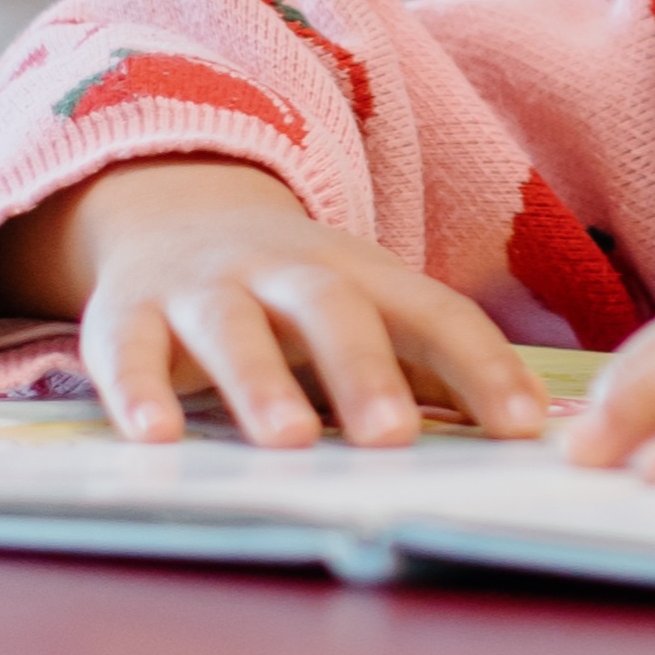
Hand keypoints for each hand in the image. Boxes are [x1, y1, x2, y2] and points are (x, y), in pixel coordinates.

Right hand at [10, 157, 551, 451]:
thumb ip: (433, 366)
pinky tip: (155, 436)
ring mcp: (203, 289)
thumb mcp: (364, 310)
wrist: (170, 212)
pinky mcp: (128, 312)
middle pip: (331, 309)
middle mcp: (282, 273)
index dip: (480, 366)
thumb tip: (528, 430)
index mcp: (360, 274)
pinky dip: (137, 390)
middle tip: (392, 439)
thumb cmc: (293, 294)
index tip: (519, 430)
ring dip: (259, 382)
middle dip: (363, 371)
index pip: (433, 312)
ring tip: (286, 441)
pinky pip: (126, 348)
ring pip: (232, 328)